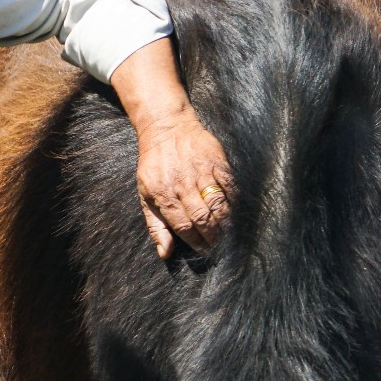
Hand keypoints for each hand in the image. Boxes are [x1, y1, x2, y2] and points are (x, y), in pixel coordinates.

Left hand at [135, 107, 233, 258]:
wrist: (167, 127)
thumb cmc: (155, 166)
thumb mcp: (145, 196)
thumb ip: (155, 226)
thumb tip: (165, 253)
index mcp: (164, 195)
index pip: (184, 227)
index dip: (197, 243)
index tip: (205, 251)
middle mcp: (183, 184)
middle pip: (203, 218)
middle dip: (213, 238)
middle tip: (219, 247)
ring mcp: (201, 172)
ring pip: (218, 204)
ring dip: (226, 224)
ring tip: (228, 235)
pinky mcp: (217, 162)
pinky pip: (230, 187)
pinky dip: (235, 203)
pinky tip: (235, 213)